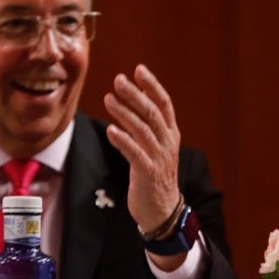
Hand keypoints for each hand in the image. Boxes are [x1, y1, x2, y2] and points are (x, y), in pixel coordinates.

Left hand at [104, 64, 183, 238]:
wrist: (162, 209)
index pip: (164, 104)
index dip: (152, 86)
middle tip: (118, 79)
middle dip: (135, 94)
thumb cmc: (154, 175)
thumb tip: (134, 99)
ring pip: (143, 129)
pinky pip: (135, 153)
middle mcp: (168, 143)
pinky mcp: (148, 173)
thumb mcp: (154, 147)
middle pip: (152, 112)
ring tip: (108, 99)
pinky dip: (123, 140)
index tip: (138, 69)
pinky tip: (110, 129)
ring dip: (124, 113)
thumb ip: (147, 125)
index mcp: (171, 134)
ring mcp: (159, 158)